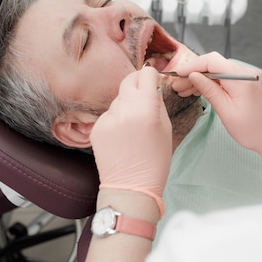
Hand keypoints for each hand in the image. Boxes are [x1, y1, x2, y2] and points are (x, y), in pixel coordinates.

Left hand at [90, 67, 171, 215]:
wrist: (132, 187)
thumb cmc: (155, 161)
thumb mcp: (166, 128)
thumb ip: (158, 103)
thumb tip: (152, 87)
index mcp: (146, 107)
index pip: (146, 73)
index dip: (151, 76)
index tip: (153, 81)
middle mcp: (124, 109)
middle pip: (128, 80)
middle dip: (137, 85)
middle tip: (143, 98)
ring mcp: (108, 118)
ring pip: (118, 100)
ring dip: (126, 106)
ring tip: (133, 128)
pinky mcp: (96, 128)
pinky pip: (108, 115)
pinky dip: (115, 120)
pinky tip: (121, 138)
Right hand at [172, 52, 261, 163]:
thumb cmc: (253, 130)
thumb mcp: (226, 112)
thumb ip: (209, 90)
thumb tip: (193, 76)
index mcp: (242, 78)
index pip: (212, 61)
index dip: (192, 65)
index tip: (177, 74)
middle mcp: (247, 72)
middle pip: (214, 64)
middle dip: (194, 73)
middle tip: (176, 85)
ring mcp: (249, 76)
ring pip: (219, 71)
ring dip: (201, 79)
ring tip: (184, 90)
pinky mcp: (249, 82)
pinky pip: (227, 77)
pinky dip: (212, 83)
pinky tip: (198, 90)